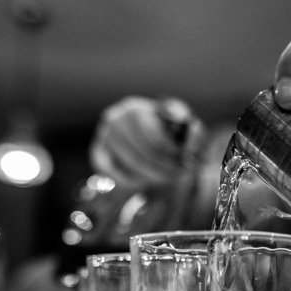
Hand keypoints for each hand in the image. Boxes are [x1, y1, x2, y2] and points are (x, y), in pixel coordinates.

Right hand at [89, 96, 203, 190]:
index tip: (185, 160)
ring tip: (169, 178)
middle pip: (142, 152)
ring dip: (153, 175)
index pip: (152, 135)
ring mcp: (103, 135)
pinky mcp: (97, 152)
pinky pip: (111, 172)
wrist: (144, 129)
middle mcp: (114, 119)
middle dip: (165, 167)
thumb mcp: (181, 124)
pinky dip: (129, 180)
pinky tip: (144, 181)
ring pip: (130, 163)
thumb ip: (190, 131)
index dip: (171, 151)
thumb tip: (193, 141)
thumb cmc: (165, 128)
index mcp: (135, 109)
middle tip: (181, 175)